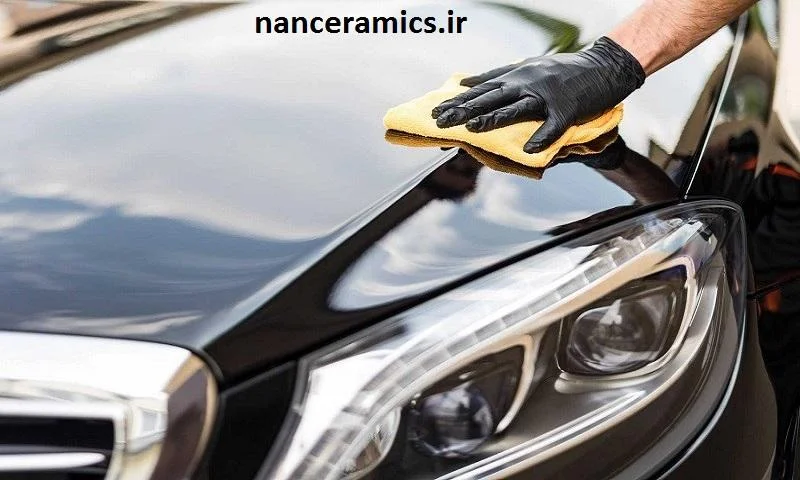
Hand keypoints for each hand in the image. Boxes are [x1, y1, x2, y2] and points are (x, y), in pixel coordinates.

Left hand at [431, 37, 644, 152]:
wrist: (604, 67)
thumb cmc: (562, 70)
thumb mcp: (527, 66)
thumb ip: (496, 76)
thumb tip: (464, 82)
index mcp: (516, 75)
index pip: (481, 90)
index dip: (458, 102)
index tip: (436, 112)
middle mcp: (527, 83)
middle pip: (491, 98)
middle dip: (464, 110)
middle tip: (441, 121)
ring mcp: (547, 96)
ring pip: (516, 108)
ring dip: (494, 118)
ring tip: (473, 129)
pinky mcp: (568, 110)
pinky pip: (553, 127)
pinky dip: (542, 138)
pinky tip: (529, 151)